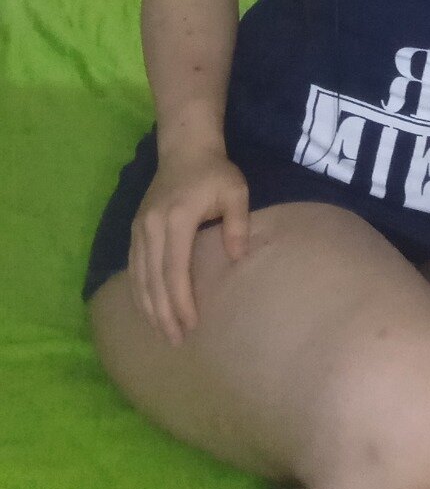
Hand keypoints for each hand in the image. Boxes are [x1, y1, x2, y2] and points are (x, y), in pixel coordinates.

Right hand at [129, 146, 250, 345]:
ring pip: (139, 277)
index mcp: (176, 220)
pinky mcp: (135, 229)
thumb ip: (237, 223)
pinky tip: (147, 308)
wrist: (185, 147)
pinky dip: (139, 291)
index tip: (190, 325)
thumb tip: (237, 258)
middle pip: (153, 280)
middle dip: (163, 314)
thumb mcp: (235, 191)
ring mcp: (139, 228)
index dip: (180, 301)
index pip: (174, 270)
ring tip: (162, 333)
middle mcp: (151, 227)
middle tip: (176, 341)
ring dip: (149, 308)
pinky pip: (133, 268)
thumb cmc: (215, 171)